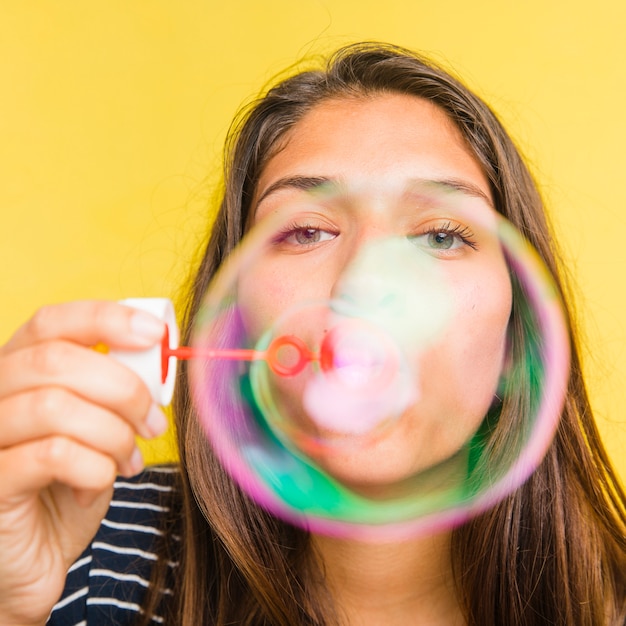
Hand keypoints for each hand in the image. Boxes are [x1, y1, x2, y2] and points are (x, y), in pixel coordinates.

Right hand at [0, 300, 167, 624]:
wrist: (37, 555)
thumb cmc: (71, 482)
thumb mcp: (98, 425)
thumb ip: (115, 389)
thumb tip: (159, 356)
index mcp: (19, 371)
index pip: (52, 321)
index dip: (106, 318)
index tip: (156, 334)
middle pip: (57, 361)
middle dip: (123, 388)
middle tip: (153, 422)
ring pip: (55, 406)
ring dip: (114, 433)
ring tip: (130, 458)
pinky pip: (52, 455)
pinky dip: (95, 467)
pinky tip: (100, 482)